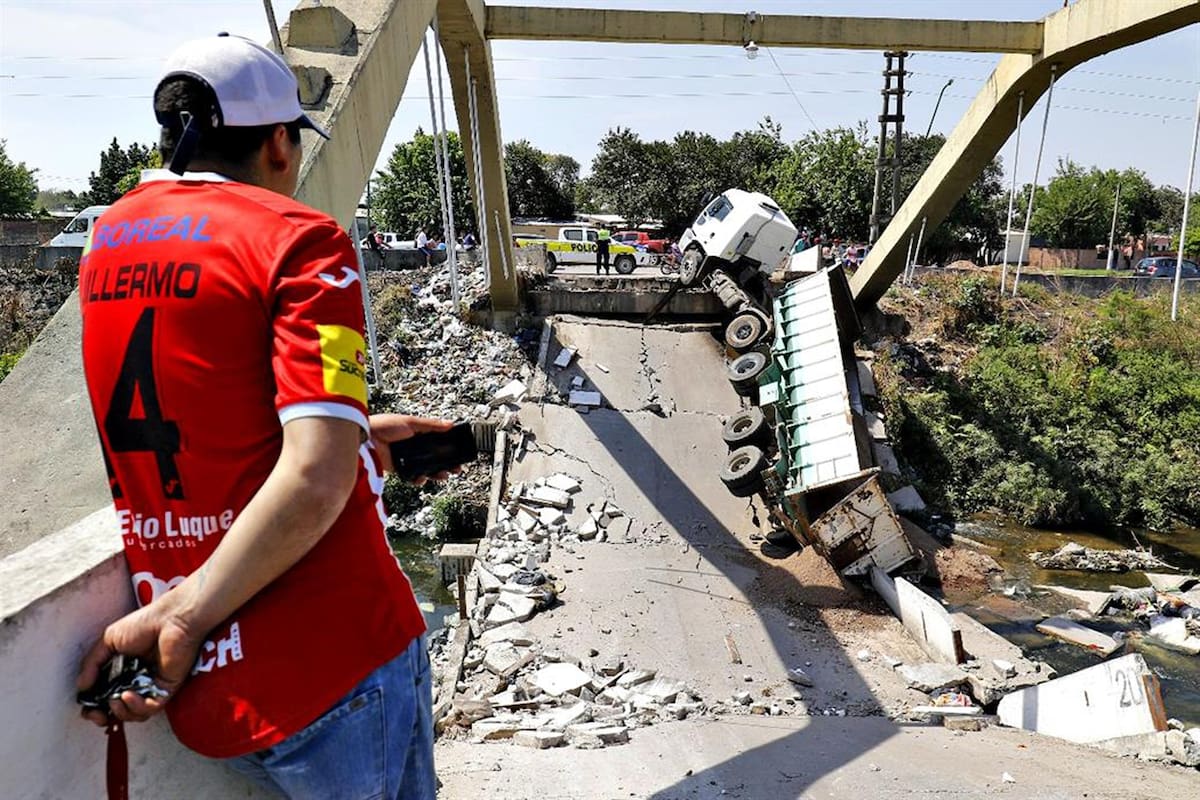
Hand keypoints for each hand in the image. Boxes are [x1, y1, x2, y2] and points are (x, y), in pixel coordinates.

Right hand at [76, 597, 204, 725]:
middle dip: (105, 717)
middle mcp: (136, 681)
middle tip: (99, 716)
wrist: (171, 619)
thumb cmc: (144, 623)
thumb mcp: (109, 641)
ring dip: (122, 712)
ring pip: (135, 713)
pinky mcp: (166, 689)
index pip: (105, 696)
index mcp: (122, 670)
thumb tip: (81, 687)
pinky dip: (138, 706)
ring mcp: (151, 686)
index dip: (95, 708)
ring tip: (116, 700)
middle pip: (119, 710)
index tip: (88, 711)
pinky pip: (151, 707)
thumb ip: (92, 664)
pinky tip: (128, 695)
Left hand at [369, 413, 460, 483]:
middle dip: (445, 464)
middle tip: (455, 469)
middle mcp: (412, 446)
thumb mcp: (411, 422)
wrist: (366, 438)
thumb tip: (450, 424)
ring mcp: (406, 458)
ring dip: (435, 473)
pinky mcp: (399, 468)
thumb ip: (431, 425)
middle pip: (434, 457)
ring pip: (425, 468)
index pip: (437, 442)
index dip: (448, 448)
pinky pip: (411, 476)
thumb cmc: (385, 425)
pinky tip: (423, 478)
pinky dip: (418, 479)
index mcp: (417, 433)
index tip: (458, 453)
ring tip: (443, 475)